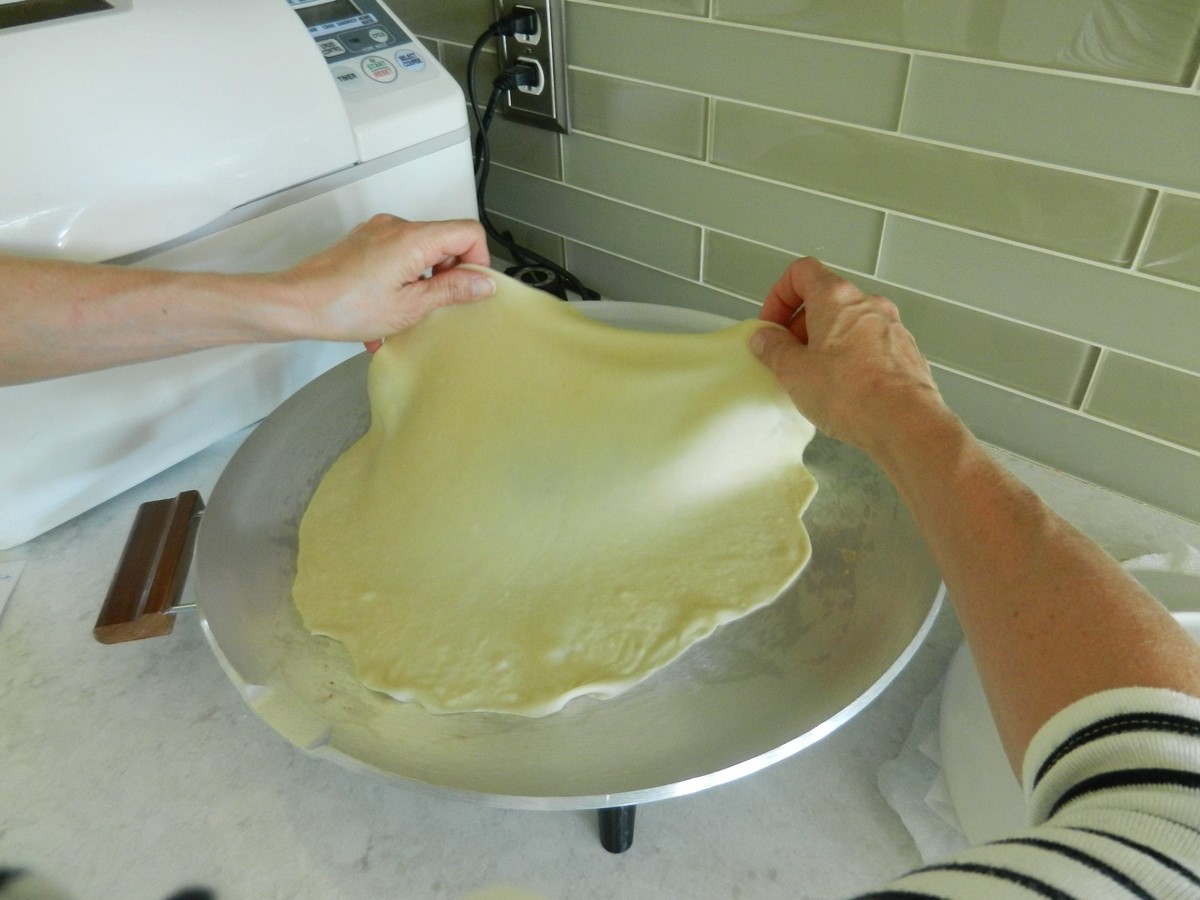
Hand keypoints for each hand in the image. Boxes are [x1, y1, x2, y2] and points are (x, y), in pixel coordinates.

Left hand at [277, 214, 494, 347]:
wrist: (295, 304)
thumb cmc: (343, 306)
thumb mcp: (409, 307)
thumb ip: (451, 291)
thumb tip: (483, 283)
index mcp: (413, 238)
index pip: (468, 233)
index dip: (477, 262)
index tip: (469, 290)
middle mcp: (396, 226)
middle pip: (445, 242)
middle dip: (448, 276)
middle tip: (437, 308)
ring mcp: (378, 232)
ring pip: (421, 252)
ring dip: (423, 283)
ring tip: (407, 315)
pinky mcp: (365, 243)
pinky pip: (398, 257)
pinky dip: (402, 282)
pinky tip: (388, 312)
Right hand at [749, 257, 944, 454]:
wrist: (905, 422)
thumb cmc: (850, 393)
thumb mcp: (794, 372)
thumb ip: (775, 349)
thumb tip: (766, 338)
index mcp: (836, 298)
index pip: (801, 272)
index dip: (779, 295)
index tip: (771, 326)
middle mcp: (868, 303)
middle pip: (826, 299)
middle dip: (800, 325)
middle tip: (787, 357)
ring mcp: (891, 326)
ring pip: (849, 323)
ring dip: (826, 342)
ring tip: (815, 377)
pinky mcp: (905, 351)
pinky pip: (869, 344)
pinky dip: (851, 357)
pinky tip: (844, 389)